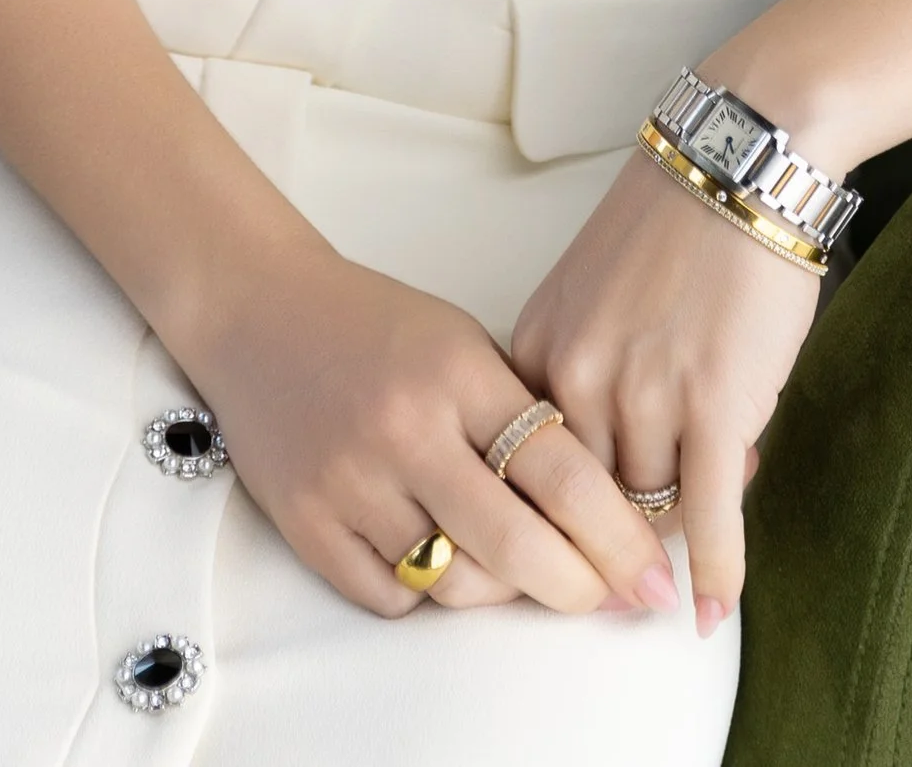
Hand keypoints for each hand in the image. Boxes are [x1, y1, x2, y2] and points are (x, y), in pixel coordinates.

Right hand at [173, 239, 677, 620]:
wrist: (259, 312)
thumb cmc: (377, 327)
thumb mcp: (463, 343)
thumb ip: (521, 416)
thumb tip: (605, 510)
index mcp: (458, 373)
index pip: (562, 472)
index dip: (619, 536)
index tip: (653, 575)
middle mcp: (406, 429)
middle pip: (518, 547)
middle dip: (580, 588)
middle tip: (608, 598)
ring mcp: (351, 482)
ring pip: (456, 585)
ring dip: (502, 590)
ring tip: (518, 566)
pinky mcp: (306, 524)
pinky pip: (392, 599)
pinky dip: (424, 591)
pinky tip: (435, 551)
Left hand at [509, 146, 822, 634]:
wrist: (737, 165)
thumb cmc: (671, 225)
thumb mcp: (590, 295)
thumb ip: (583, 376)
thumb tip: (607, 467)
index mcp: (539, 350)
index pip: (526, 474)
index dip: (552, 518)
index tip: (565, 555)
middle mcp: (580, 378)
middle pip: (584, 503)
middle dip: (614, 534)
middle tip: (632, 567)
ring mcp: (647, 396)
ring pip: (649, 509)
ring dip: (676, 532)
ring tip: (702, 528)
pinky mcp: (715, 408)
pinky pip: (707, 516)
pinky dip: (713, 572)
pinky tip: (710, 612)